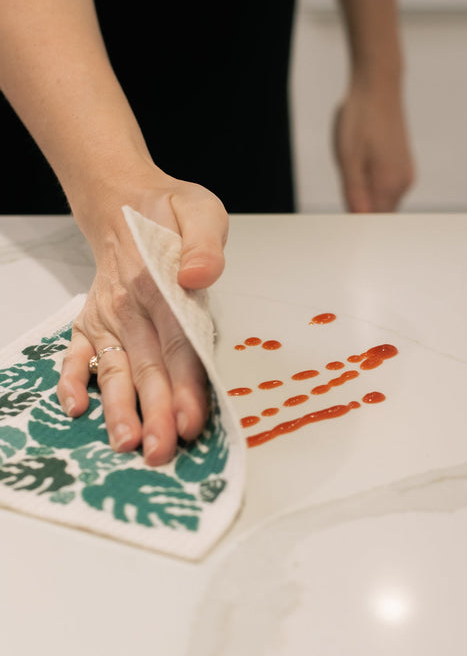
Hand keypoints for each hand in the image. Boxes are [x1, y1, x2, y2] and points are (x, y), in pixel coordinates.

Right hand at [56, 175, 227, 466]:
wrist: (124, 203)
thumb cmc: (168, 215)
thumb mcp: (200, 210)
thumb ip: (204, 242)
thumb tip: (197, 276)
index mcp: (160, 284)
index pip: (178, 344)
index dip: (185, 385)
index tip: (189, 421)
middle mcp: (130, 306)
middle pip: (147, 367)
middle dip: (154, 413)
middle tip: (159, 452)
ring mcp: (108, 316)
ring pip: (114, 369)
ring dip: (117, 408)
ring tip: (123, 444)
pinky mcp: (92, 321)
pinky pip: (77, 353)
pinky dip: (72, 380)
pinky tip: (75, 408)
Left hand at [334, 77, 414, 211]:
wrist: (378, 86)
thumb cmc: (360, 119)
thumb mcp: (347, 159)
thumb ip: (354, 193)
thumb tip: (359, 220)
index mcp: (389, 185)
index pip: (374, 221)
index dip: (358, 222)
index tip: (346, 211)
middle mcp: (403, 184)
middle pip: (378, 213)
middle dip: (360, 207)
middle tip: (347, 178)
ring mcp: (405, 175)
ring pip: (381, 200)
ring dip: (364, 193)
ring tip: (355, 162)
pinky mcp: (403, 166)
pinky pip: (384, 187)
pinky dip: (371, 182)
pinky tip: (363, 159)